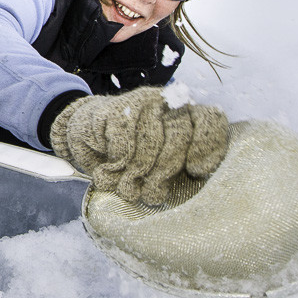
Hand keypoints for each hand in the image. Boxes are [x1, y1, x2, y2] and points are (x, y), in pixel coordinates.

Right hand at [49, 87, 228, 205]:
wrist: (88, 131)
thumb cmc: (131, 152)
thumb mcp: (159, 160)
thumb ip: (178, 164)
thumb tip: (196, 174)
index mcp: (187, 115)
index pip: (209, 119)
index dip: (207, 145)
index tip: (196, 170)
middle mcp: (169, 104)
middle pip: (179, 138)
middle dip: (164, 172)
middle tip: (151, 194)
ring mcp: (143, 102)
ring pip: (149, 146)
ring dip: (135, 175)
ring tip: (127, 189)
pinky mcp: (117, 109)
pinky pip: (123, 147)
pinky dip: (115, 165)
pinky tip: (108, 172)